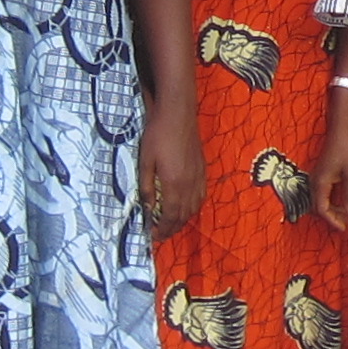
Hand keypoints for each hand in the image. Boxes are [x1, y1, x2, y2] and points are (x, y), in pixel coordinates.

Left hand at [140, 116, 205, 237]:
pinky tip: (186, 206)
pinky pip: (201, 195)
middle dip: (172, 228)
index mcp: (174, 184)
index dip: (162, 229)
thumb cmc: (158, 135)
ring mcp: (198, 177)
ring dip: (183, 220)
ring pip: (194, 207)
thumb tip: (146, 208)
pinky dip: (193, 207)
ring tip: (171, 223)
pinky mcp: (202, 169)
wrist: (178, 113)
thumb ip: (146, 187)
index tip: (152, 235)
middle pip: (183, 215)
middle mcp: (189, 184)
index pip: (170, 216)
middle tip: (160, 234)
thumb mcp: (145, 161)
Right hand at [321, 110, 347, 228]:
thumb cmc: (347, 150)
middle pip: (318, 208)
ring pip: (319, 202)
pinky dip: (331, 202)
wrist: (340, 131)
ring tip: (346, 213)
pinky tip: (343, 202)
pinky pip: (321, 194)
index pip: (322, 209)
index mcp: (320, 183)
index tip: (344, 228)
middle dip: (332, 217)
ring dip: (331, 210)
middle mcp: (314, 182)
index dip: (332, 221)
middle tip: (346, 223)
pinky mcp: (319, 175)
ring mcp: (315, 179)